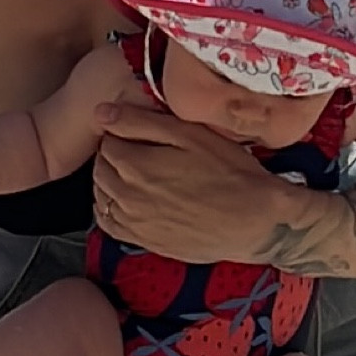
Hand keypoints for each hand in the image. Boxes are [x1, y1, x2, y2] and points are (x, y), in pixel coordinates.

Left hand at [93, 103, 293, 262]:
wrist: (254, 222)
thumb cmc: (230, 173)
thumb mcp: (190, 135)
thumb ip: (141, 122)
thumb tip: (101, 113)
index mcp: (134, 165)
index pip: (107, 141)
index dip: (123, 132)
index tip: (142, 133)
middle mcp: (126, 196)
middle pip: (101, 168)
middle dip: (115, 155)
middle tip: (142, 150)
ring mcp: (133, 223)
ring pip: (102, 195)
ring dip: (112, 181)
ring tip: (139, 174)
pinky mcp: (144, 242)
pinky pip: (109, 224)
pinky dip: (110, 209)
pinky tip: (128, 201)